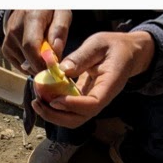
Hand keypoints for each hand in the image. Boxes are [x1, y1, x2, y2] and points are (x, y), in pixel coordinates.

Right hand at [2, 10, 71, 73]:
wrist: (30, 6)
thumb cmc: (48, 9)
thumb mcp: (61, 12)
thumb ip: (60, 29)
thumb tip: (54, 52)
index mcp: (30, 17)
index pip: (31, 46)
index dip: (41, 61)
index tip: (53, 68)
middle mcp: (15, 30)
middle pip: (27, 58)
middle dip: (42, 65)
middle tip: (53, 63)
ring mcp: (8, 41)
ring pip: (24, 65)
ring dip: (37, 65)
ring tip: (44, 53)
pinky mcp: (5, 49)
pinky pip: (20, 66)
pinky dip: (30, 65)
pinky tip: (35, 54)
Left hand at [33, 30, 155, 128]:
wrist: (127, 54)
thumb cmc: (115, 46)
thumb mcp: (99, 43)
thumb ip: (82, 56)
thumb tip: (62, 71)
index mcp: (110, 85)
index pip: (92, 104)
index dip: (72, 105)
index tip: (55, 99)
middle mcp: (101, 100)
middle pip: (78, 119)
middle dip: (55, 115)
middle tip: (37, 103)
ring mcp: (91, 104)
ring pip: (71, 119)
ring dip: (51, 114)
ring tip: (36, 102)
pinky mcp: (83, 102)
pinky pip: (68, 112)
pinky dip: (53, 108)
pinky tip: (41, 98)